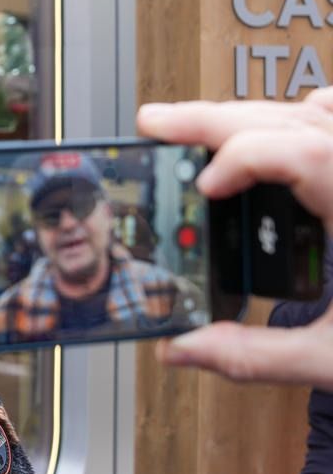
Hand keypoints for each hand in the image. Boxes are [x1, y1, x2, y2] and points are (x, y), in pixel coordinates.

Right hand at [137, 86, 332, 390]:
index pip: (298, 152)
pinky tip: (291, 125)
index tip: (204, 190)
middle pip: (293, 120)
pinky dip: (312, 120)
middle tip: (158, 123)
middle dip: (217, 117)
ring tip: (197, 128)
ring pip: (316, 117)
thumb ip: (257, 356)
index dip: (240, 159)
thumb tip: (185, 349)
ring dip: (253, 118)